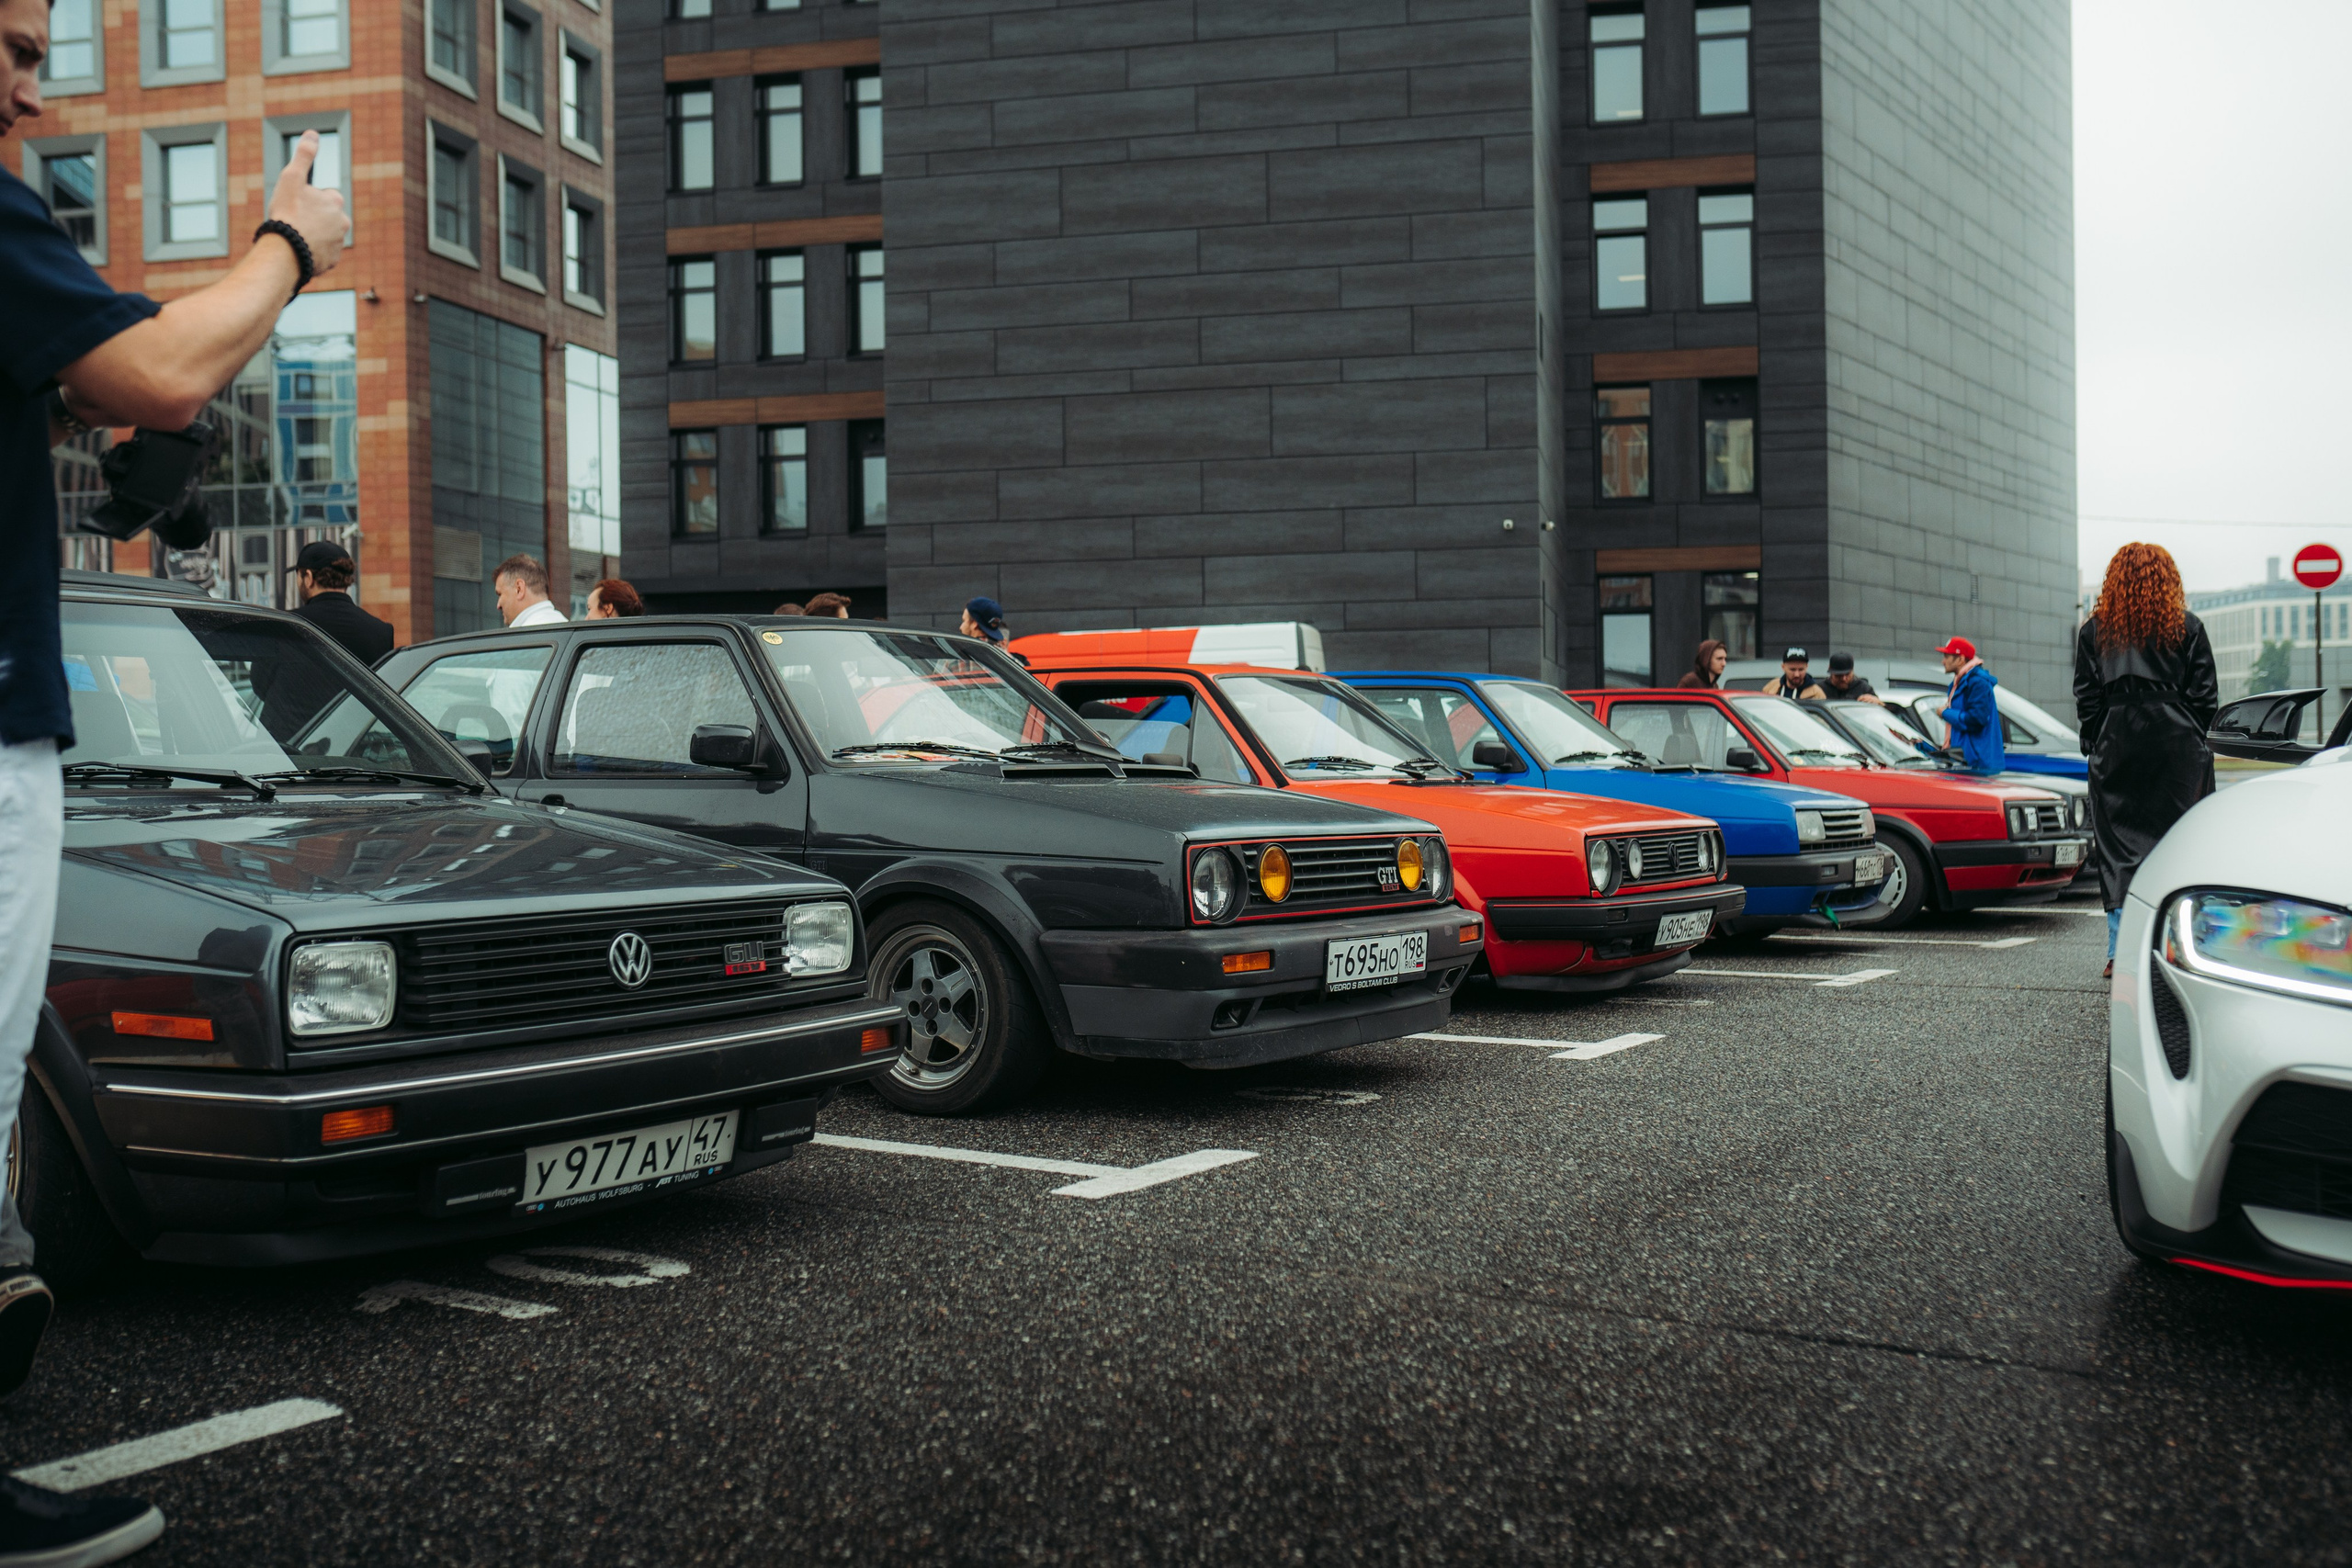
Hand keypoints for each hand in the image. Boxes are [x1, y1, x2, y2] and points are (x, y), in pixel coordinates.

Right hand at [266, 130, 348, 275]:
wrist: (287, 250)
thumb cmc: (288, 213)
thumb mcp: (292, 178)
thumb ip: (304, 156)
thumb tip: (313, 133)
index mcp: (335, 202)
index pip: (326, 195)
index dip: (309, 198)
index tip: (297, 204)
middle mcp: (342, 223)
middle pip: (326, 216)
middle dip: (313, 217)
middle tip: (295, 221)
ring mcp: (338, 244)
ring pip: (324, 235)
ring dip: (312, 234)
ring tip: (296, 236)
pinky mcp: (332, 261)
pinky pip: (322, 253)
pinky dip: (313, 251)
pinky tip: (299, 249)